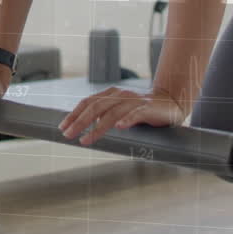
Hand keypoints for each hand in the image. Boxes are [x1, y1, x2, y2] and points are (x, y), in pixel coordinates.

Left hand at [58, 87, 187, 146]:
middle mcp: (120, 95)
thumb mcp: (119, 110)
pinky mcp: (148, 108)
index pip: (88, 102)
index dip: (73, 114)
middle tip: (68, 135)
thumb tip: (84, 127)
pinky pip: (136, 113)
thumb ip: (104, 115)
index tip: (62, 127)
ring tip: (86, 139)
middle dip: (79, 122)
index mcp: (110, 94)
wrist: (170, 102)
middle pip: (95, 107)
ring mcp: (134, 101)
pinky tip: (120, 127)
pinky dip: (127, 119)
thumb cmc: (141, 109)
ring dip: (97, 127)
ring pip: (112, 113)